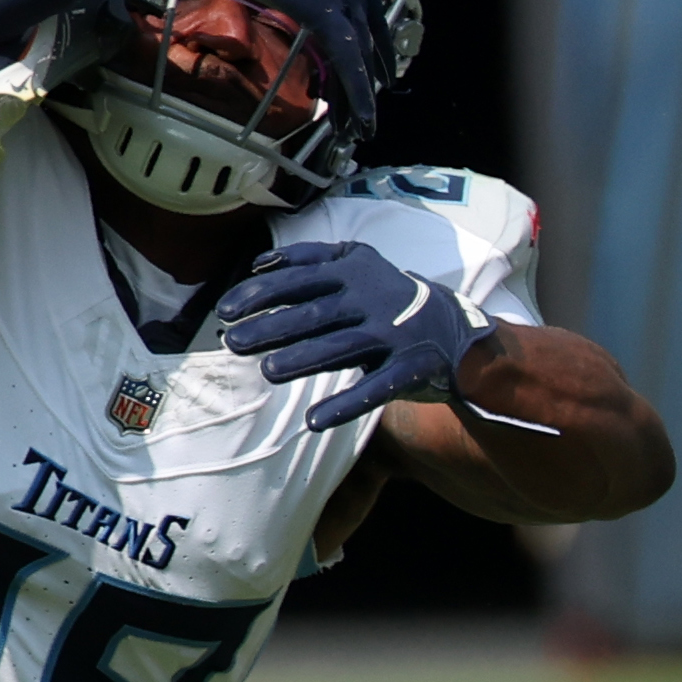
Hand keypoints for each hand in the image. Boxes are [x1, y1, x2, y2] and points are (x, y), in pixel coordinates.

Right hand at [194, 0, 403, 134]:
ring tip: (367, 117)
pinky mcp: (327, 13)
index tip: (371, 39)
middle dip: (376, 57)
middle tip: (383, 81)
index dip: (367, 20)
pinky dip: (357, 92)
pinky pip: (348, 61)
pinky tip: (362, 118)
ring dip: (365, 86)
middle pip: (369, 24)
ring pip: (362, 49)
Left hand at [223, 240, 486, 429]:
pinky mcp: (410, 368)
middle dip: (271, 327)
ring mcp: (393, 333)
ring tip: (267, 372)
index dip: (262, 293)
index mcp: (354, 271)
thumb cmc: (388, 298)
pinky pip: (375, 389)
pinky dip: (345, 406)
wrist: (455, 326)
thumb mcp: (357, 265)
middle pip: (315, 314)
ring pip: (341, 348)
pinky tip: (314, 420)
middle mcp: (373, 298)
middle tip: (234, 342)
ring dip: (302, 360)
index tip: (226, 309)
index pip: (300, 279)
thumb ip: (311, 260)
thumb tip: (258, 264)